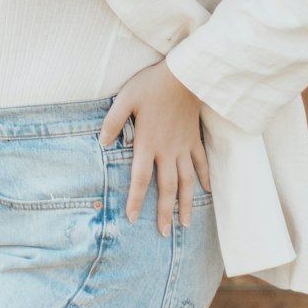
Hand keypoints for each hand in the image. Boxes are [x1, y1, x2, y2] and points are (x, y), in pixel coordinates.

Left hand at [98, 59, 209, 233]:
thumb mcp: (126, 99)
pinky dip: (204, 177)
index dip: (135, 199)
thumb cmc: (152, 85)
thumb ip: (113, 121)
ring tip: (185, 223)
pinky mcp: (194, 138)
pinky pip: (201, 162)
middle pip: (166, 187)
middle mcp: (167, 150)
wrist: (184, 75)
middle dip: (164, 212)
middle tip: (163, 232)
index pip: (140, 178)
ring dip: (186, 203)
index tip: (132, 218)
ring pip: (186, 181)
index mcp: (148, 143)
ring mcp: (184, 146)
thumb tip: (102, 142)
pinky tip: (205, 190)